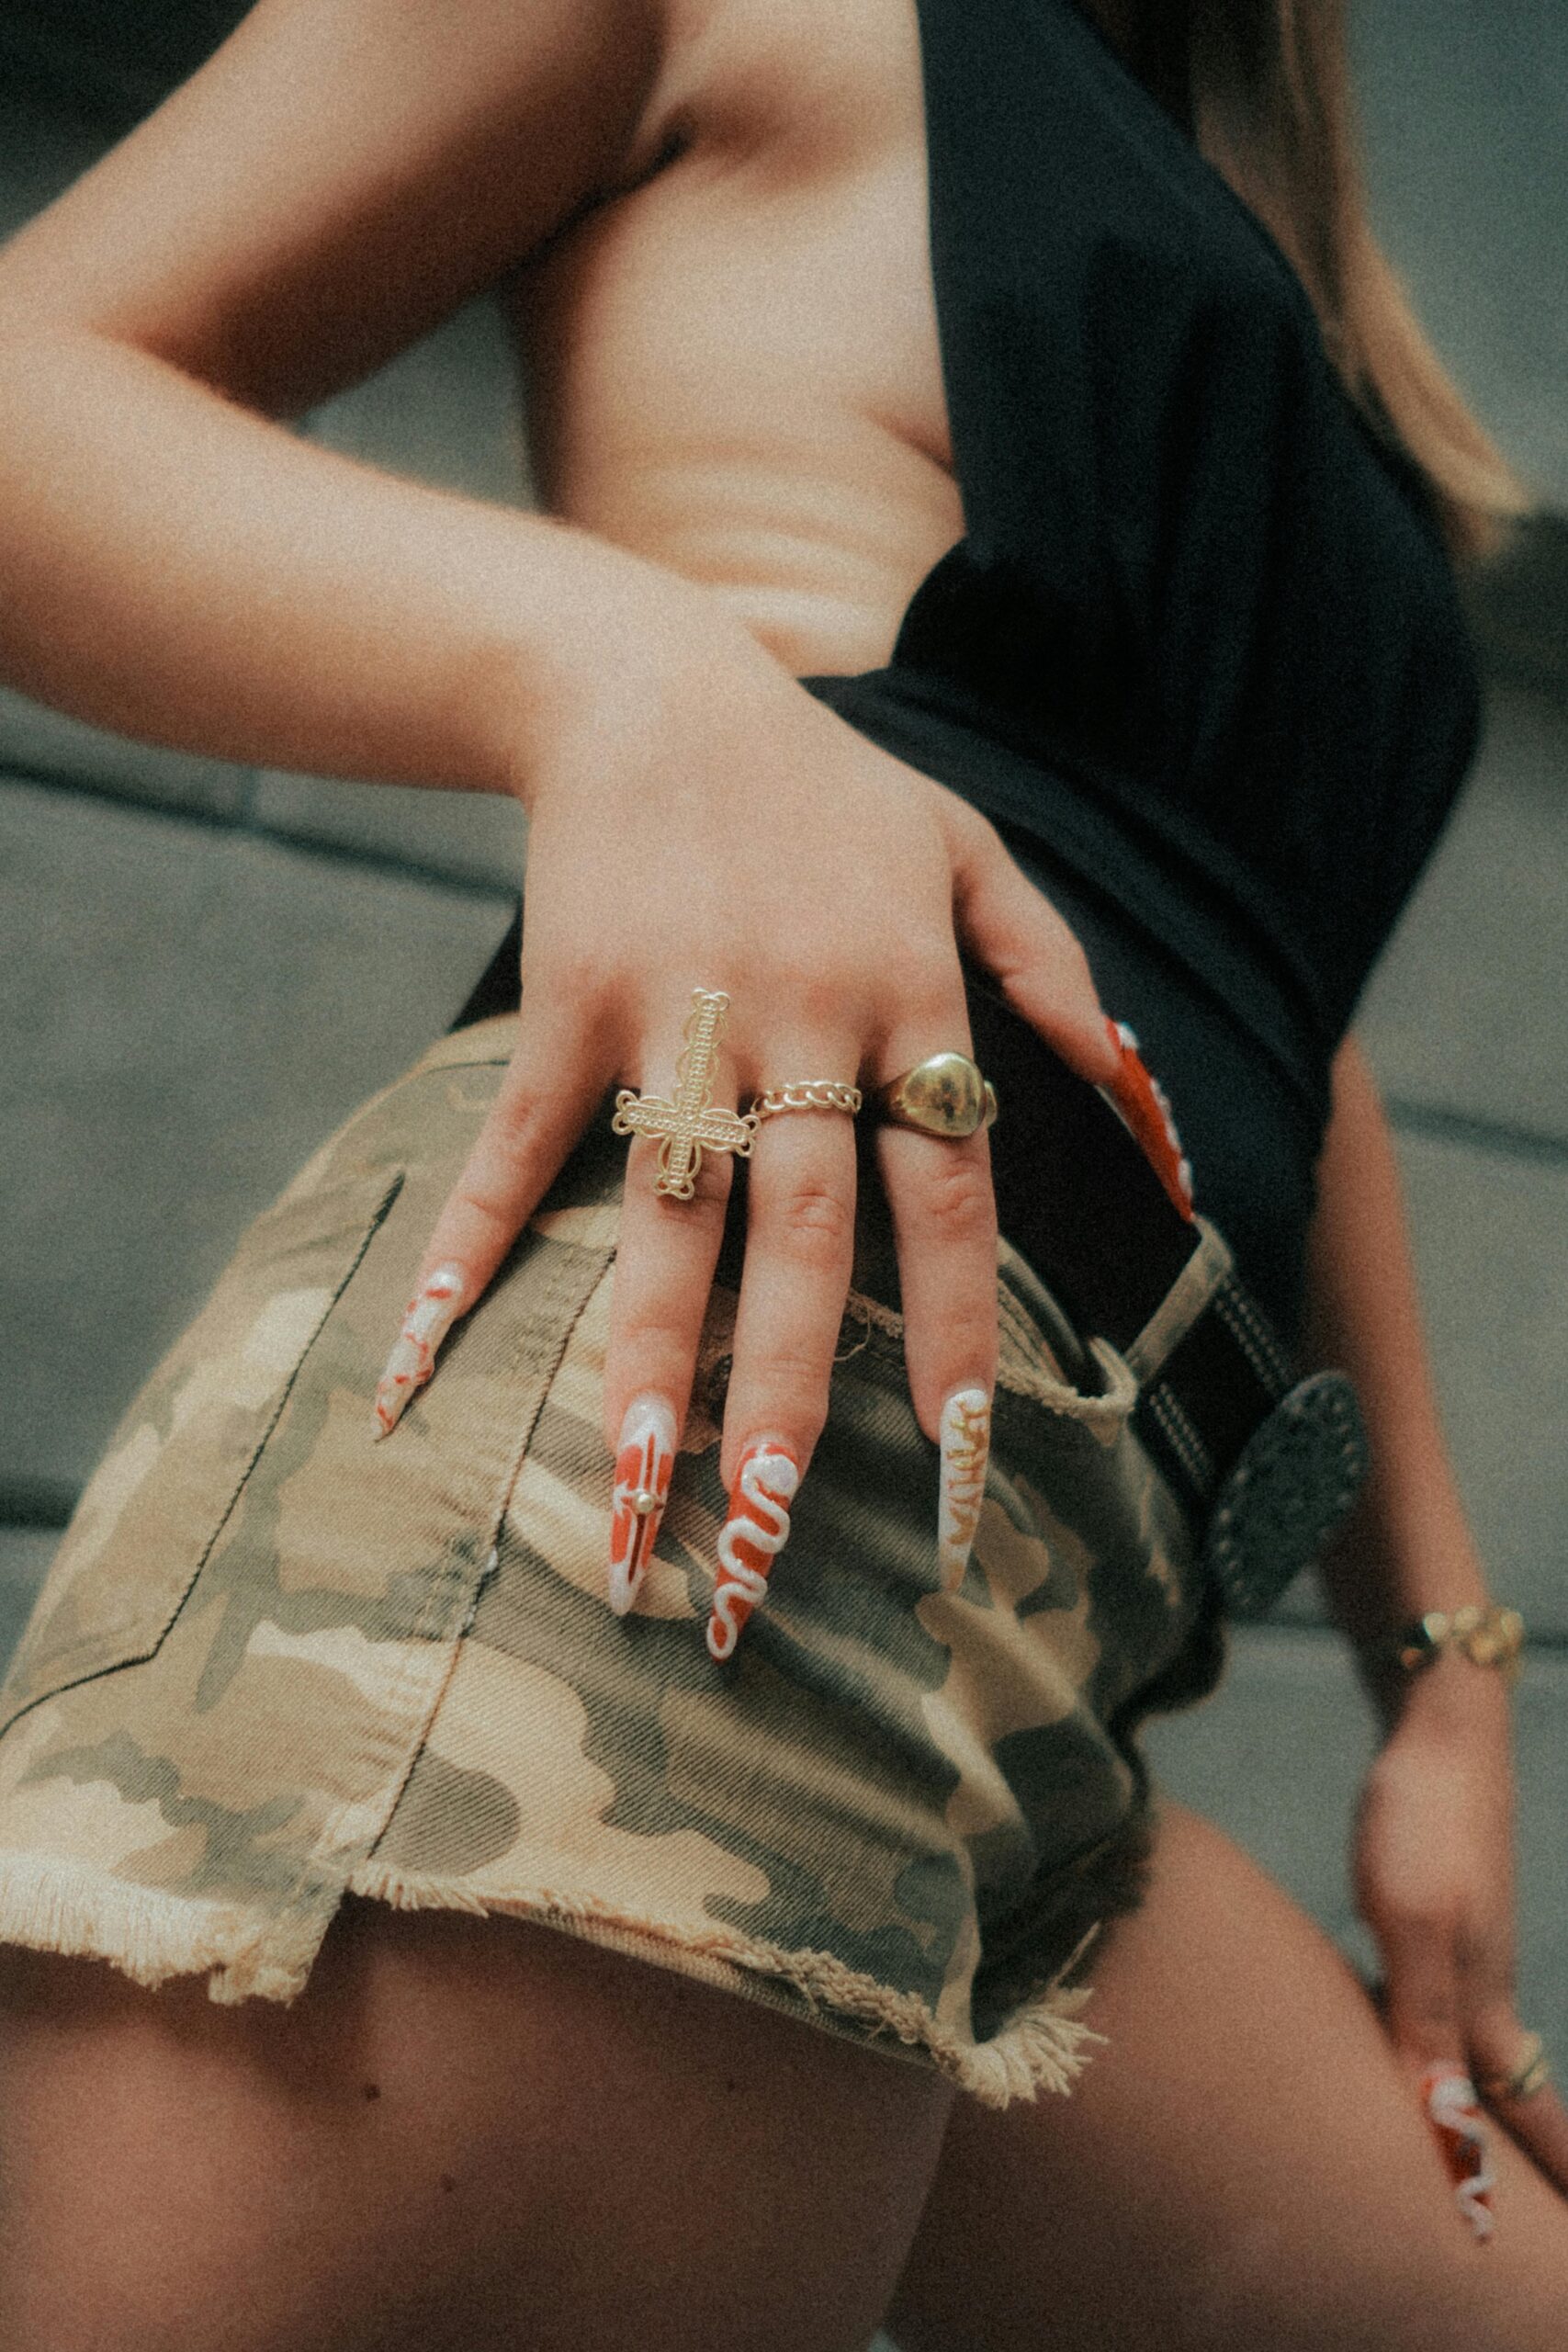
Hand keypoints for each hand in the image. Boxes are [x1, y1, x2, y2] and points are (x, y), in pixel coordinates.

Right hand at [370, 593, 1127, 1648]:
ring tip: (629, 1494)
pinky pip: (519, 1144)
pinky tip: (418, 1363)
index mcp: (911, 1000)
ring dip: (647, 1358)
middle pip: (806, 1239)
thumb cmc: (825, 784)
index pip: (951, 1197)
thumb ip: (1049, 964)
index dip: (958, 1332)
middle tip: (769, 1541)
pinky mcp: (570, 1004)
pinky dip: (470, 1248)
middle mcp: (805, 1025)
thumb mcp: (969, 846)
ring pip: (668, 1214)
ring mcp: (680, 1016)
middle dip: (789, 1395)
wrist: (656, 684)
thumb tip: (1130, 1081)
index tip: (958, 1463)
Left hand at [1354, 1655, 1567, 2202]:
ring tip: (1484, 2142)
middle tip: (1544, 2215)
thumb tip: (1451, 2129)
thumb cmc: (1419, 1820)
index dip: (1549, 2175)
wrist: (1439, 1725)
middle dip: (1531, 2152)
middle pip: (1512, 2087)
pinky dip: (1447, 2043)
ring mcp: (1468, 1943)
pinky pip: (1448, 2001)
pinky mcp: (1441, 1908)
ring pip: (1480, 2045)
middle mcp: (1484, 1982)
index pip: (1525, 2112)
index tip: (1564, 2246)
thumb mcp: (1410, 1925)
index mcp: (1482, 2001)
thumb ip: (1426, 2025)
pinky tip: (1418, 2040)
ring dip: (1486, 2098)